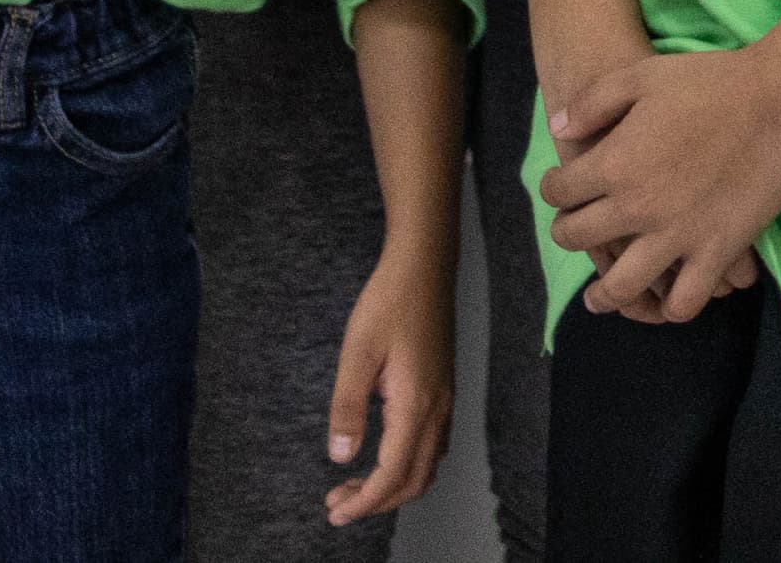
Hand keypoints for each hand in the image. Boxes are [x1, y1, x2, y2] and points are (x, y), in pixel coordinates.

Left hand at [321, 241, 455, 524]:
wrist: (424, 266)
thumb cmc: (389, 302)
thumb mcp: (356, 354)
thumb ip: (347, 409)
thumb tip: (341, 456)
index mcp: (415, 403)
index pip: (393, 474)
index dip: (364, 502)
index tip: (335, 513)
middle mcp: (438, 407)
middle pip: (416, 479)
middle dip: (377, 501)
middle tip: (337, 504)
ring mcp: (445, 398)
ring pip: (429, 464)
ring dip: (394, 485)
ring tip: (355, 486)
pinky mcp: (444, 389)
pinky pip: (435, 445)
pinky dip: (410, 465)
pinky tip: (383, 455)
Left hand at [539, 43, 780, 322]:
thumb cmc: (713, 80)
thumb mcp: (642, 75)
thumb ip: (592, 102)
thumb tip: (559, 129)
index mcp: (614, 163)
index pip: (560, 191)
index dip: (553, 188)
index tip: (561, 187)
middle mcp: (638, 207)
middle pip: (578, 238)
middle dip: (566, 232)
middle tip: (574, 228)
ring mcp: (678, 235)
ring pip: (621, 287)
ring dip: (604, 294)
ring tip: (602, 296)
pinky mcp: (717, 251)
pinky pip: (684, 301)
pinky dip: (670, 307)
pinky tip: (667, 296)